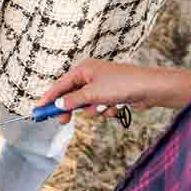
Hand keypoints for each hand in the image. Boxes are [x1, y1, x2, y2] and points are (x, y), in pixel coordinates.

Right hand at [40, 59, 190, 122]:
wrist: (151, 88)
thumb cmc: (123, 84)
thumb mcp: (93, 94)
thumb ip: (73, 101)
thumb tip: (58, 105)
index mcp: (84, 69)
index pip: (60, 84)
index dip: (49, 97)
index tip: (38, 109)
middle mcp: (91, 76)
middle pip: (72, 95)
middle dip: (72, 108)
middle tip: (63, 121)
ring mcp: (102, 86)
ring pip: (87, 105)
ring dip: (94, 110)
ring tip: (104, 107)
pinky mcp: (111, 95)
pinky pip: (100, 107)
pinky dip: (105, 110)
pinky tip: (115, 107)